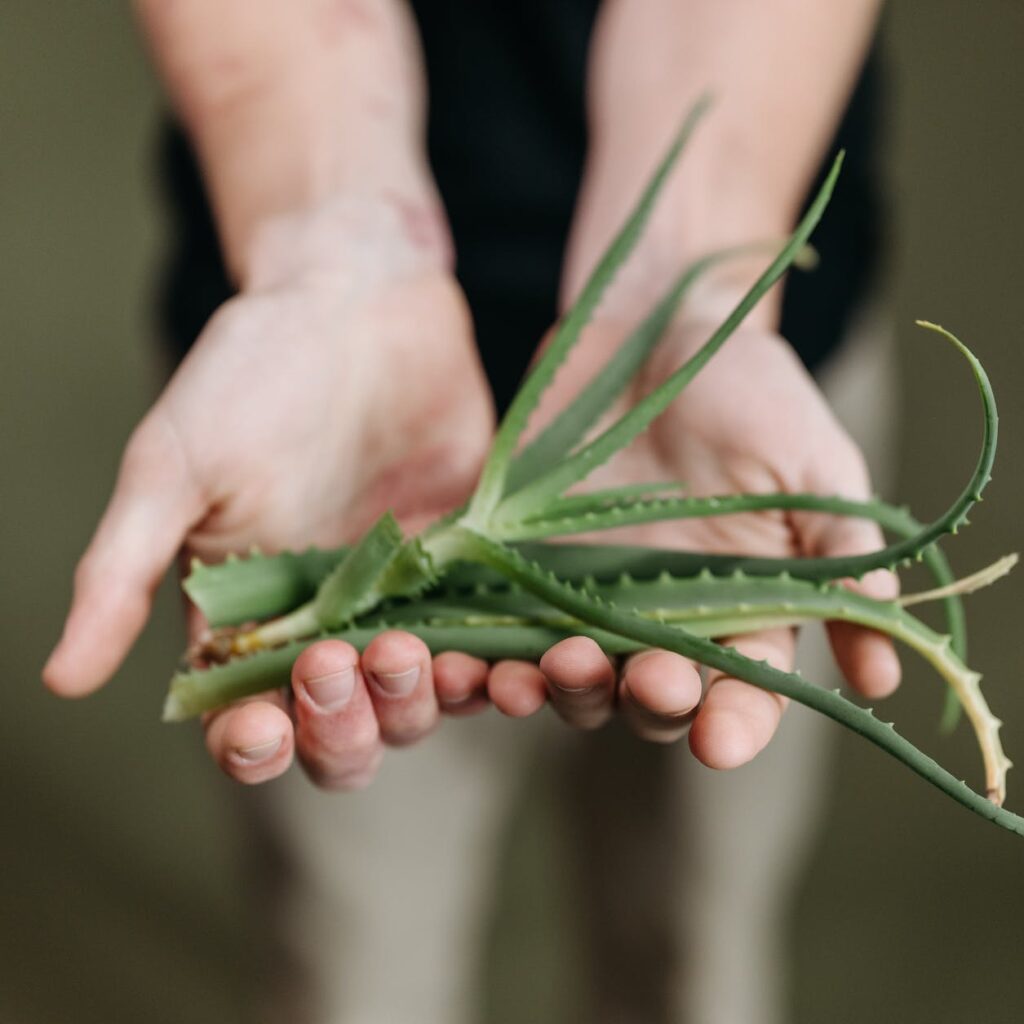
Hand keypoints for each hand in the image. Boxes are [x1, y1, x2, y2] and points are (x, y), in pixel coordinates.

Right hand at [44, 196, 494, 787]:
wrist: (359, 299)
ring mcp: (408, 600)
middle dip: (346, 724)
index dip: (256, 744)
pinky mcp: (475, 567)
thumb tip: (59, 677)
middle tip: (345, 661)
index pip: (249, 721)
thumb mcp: (173, 467)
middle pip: (346, 732)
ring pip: (423, 700)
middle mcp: (330, 625)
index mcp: (247, 619)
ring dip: (425, 703)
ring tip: (429, 659)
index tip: (263, 725)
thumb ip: (123, 572)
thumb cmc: (251, 372)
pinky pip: (495, 639)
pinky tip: (520, 662)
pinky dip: (507, 667)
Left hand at [478, 309, 899, 766]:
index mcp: (739, 607)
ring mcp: (584, 595)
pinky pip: (495, 627)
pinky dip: (478, 655)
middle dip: (646, 702)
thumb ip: (841, 558)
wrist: (655, 327)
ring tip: (535, 678)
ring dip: (555, 690)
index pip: (742, 692)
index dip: (735, 724)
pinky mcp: (520, 565)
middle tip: (644, 679)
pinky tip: (461, 660)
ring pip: (569, 677)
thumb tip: (883, 675)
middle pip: (649, 698)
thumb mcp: (811, 466)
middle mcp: (660, 618)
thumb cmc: (748, 390)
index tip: (721, 740)